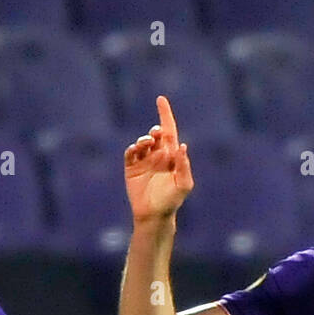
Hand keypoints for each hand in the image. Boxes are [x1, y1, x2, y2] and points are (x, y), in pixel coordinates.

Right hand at [124, 95, 194, 222]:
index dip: (165, 114)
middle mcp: (158, 155)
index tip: (161, 99)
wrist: (154, 215)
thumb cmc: (172, 201)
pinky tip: (137, 149)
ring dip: (144, 140)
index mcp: (171, 156)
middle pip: (155, 134)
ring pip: (142, 142)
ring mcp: (144, 161)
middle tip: (155, 135)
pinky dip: (133, 148)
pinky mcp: (132, 168)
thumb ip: (184, 166)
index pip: (169, 131)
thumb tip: (182, 145)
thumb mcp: (183, 185)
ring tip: (146, 144)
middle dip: (155, 130)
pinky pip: (130, 152)